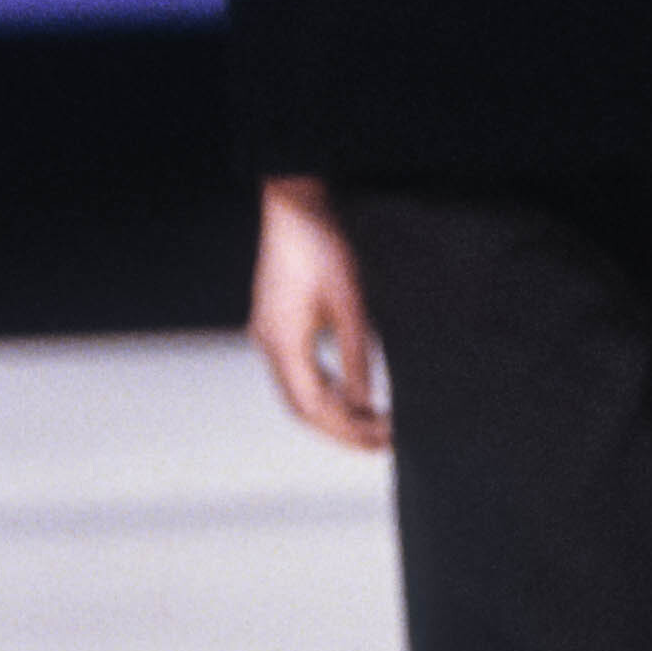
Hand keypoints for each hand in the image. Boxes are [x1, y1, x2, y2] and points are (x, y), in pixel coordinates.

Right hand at [250, 177, 388, 449]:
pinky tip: (350, 394)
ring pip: (298, 394)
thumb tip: (365, 402)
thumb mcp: (350, 303)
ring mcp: (269, 337)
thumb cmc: (321, 245)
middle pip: (302, 408)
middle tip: (381, 442)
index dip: (348, 429)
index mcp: (284, 343)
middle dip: (341, 429)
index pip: (314, 407)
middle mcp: (270, 345)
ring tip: (371, 424)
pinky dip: (324, 390)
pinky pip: (297, 373)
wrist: (293, 208)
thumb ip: (357, 355)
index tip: (382, 439)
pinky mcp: (275, 327)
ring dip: (333, 413)